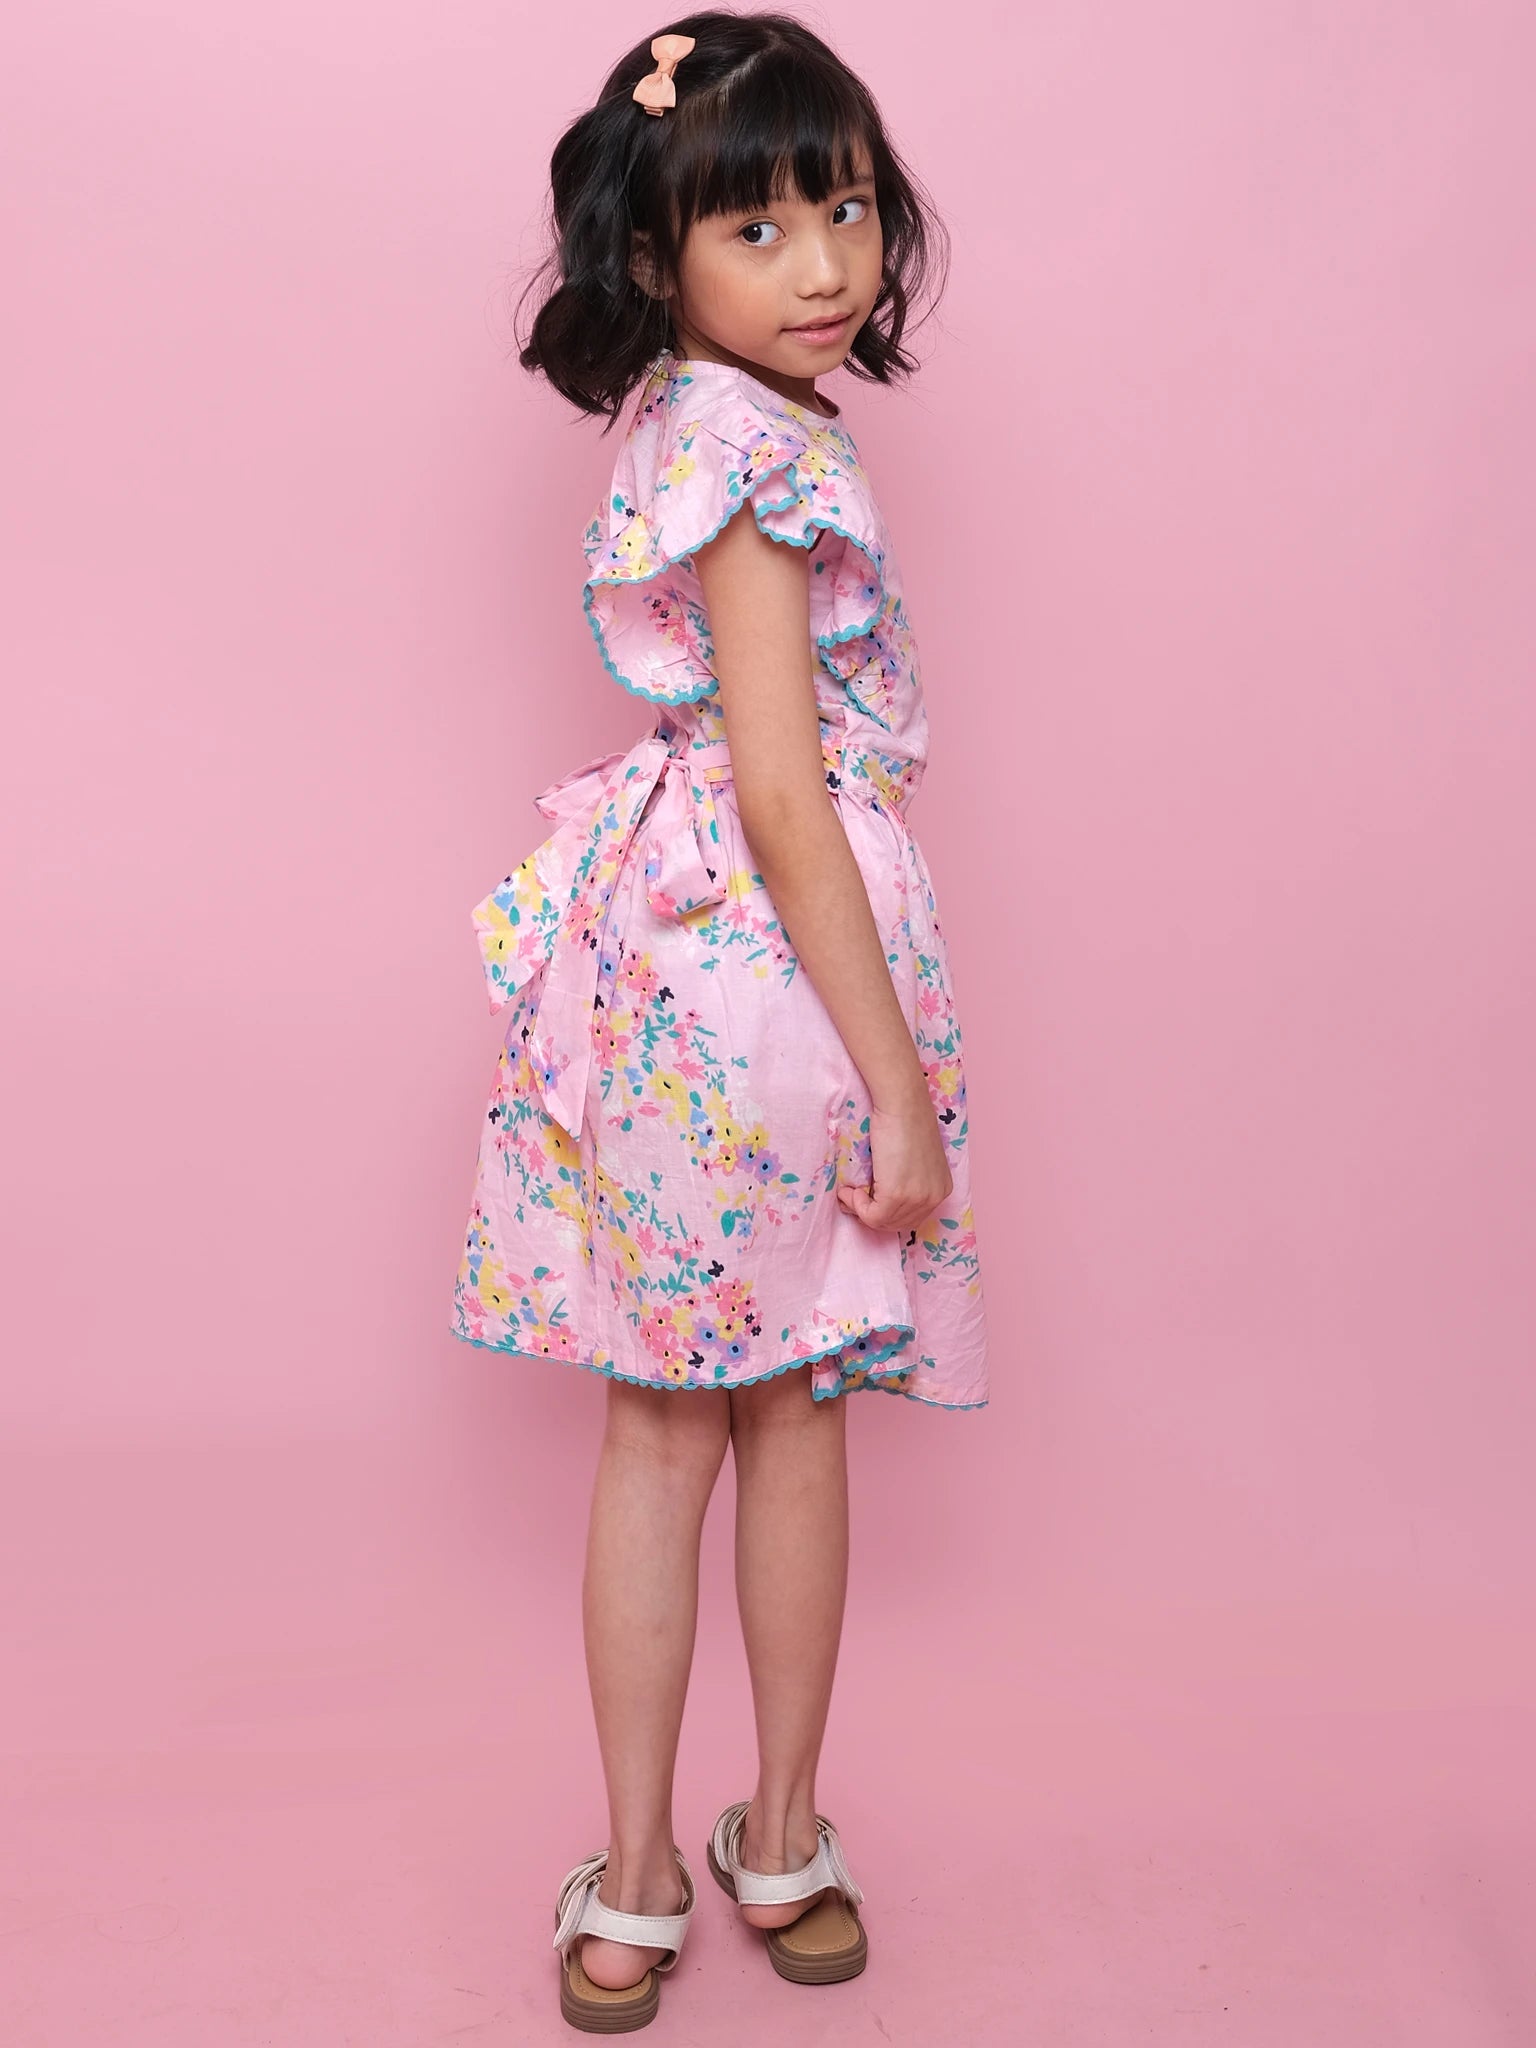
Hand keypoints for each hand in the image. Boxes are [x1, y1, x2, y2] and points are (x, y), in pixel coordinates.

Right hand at [836, 1092, 953, 1233]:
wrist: (902, 1104)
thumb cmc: (904, 1121)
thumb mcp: (915, 1158)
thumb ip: (907, 1180)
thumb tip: (878, 1197)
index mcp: (941, 1188)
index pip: (911, 1217)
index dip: (886, 1213)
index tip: (866, 1198)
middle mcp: (934, 1197)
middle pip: (897, 1224)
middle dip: (871, 1214)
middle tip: (853, 1196)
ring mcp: (917, 1197)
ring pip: (883, 1222)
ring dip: (860, 1209)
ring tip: (850, 1190)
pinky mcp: (897, 1194)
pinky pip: (872, 1216)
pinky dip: (856, 1206)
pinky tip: (850, 1190)